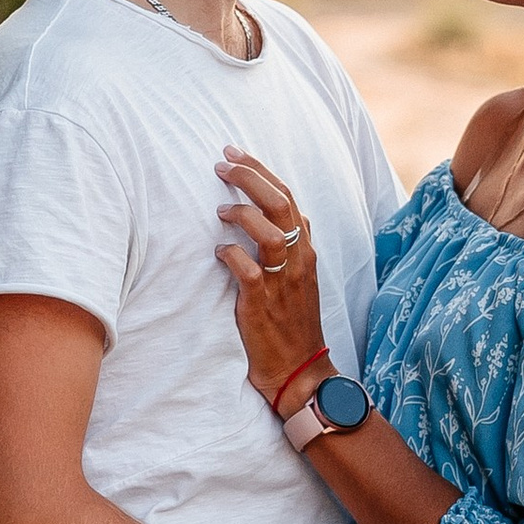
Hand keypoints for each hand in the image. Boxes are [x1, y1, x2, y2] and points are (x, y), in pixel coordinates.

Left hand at [218, 147, 327, 402]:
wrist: (299, 370)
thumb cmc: (292, 323)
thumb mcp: (296, 278)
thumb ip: (286, 246)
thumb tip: (267, 215)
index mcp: (306, 250)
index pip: (288, 196)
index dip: (261, 170)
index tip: (235, 153)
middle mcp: (299, 260)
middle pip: (281, 203)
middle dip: (249, 176)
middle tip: (222, 162)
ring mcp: (283, 282)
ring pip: (270, 231)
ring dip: (242, 213)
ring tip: (219, 209)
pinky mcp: (262, 304)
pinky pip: (248, 270)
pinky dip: (231, 254)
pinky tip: (218, 251)